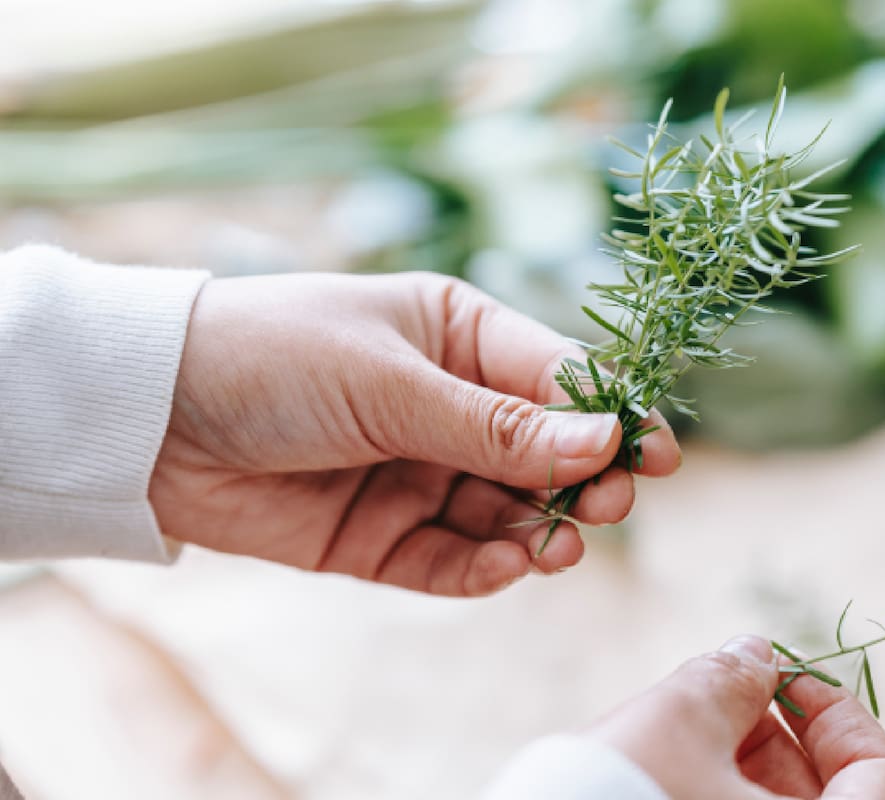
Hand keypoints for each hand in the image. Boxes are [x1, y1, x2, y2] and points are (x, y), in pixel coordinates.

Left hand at [148, 272, 679, 595]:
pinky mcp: (384, 535)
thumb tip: (606, 438)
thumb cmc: (273, 358)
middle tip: (607, 506)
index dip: (611, 417)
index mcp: (458, 336)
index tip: (656, 456)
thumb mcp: (392, 381)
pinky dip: (483, 568)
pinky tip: (504, 567)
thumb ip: (497, 423)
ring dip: (539, 531)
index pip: (558, 379)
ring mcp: (418, 472)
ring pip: (507, 512)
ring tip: (554, 548)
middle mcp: (448, 405)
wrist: (150, 420)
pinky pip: (452, 559)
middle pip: (546, 453)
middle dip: (583, 481)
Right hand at [586, 636, 884, 799]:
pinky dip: (713, 798)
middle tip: (721, 696)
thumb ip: (732, 680)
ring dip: (738, 769)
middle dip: (776, 736)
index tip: (781, 676)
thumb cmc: (620, 797)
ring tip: (680, 732)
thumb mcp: (680, 721)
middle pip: (824, 797)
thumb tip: (755, 657)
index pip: (882, 773)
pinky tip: (663, 767)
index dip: (835, 712)